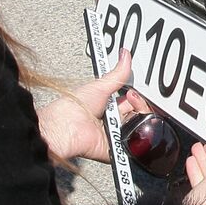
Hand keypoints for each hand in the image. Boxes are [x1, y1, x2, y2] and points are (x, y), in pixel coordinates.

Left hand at [37, 48, 152, 162]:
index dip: (136, 96)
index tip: (134, 89)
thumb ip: (117, 74)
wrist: (66, 125)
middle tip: (130, 98)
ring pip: (138, 128)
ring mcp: (115, 136)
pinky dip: (133, 136)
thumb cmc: (74, 106)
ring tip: (125, 112)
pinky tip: (129, 126)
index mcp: (108, 107)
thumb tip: (125, 55)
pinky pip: (132, 145)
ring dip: (137, 119)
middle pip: (137, 115)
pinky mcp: (116, 148)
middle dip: (139, 105)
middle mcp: (112, 122)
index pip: (131, 102)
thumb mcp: (100, 86)